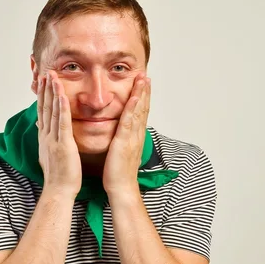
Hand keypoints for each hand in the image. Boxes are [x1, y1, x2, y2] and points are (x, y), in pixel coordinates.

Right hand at [36, 70, 81, 197]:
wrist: (58, 191)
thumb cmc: (58, 176)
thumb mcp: (49, 155)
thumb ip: (46, 141)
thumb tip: (41, 131)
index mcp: (45, 138)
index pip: (43, 112)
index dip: (42, 96)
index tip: (43, 83)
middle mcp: (46, 136)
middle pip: (45, 108)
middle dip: (45, 89)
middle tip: (45, 72)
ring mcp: (53, 139)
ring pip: (52, 111)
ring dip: (52, 93)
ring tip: (52, 76)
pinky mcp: (63, 144)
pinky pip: (62, 123)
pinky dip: (61, 108)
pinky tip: (61, 95)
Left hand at [103, 74, 150, 195]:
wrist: (122, 188)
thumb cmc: (119, 174)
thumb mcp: (121, 153)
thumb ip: (121, 141)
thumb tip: (119, 135)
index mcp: (134, 137)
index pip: (140, 113)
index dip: (143, 98)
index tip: (143, 85)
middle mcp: (136, 135)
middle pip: (142, 108)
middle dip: (145, 91)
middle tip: (146, 75)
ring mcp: (132, 137)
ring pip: (138, 111)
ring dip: (141, 94)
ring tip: (143, 79)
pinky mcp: (124, 142)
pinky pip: (129, 121)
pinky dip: (133, 108)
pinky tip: (135, 96)